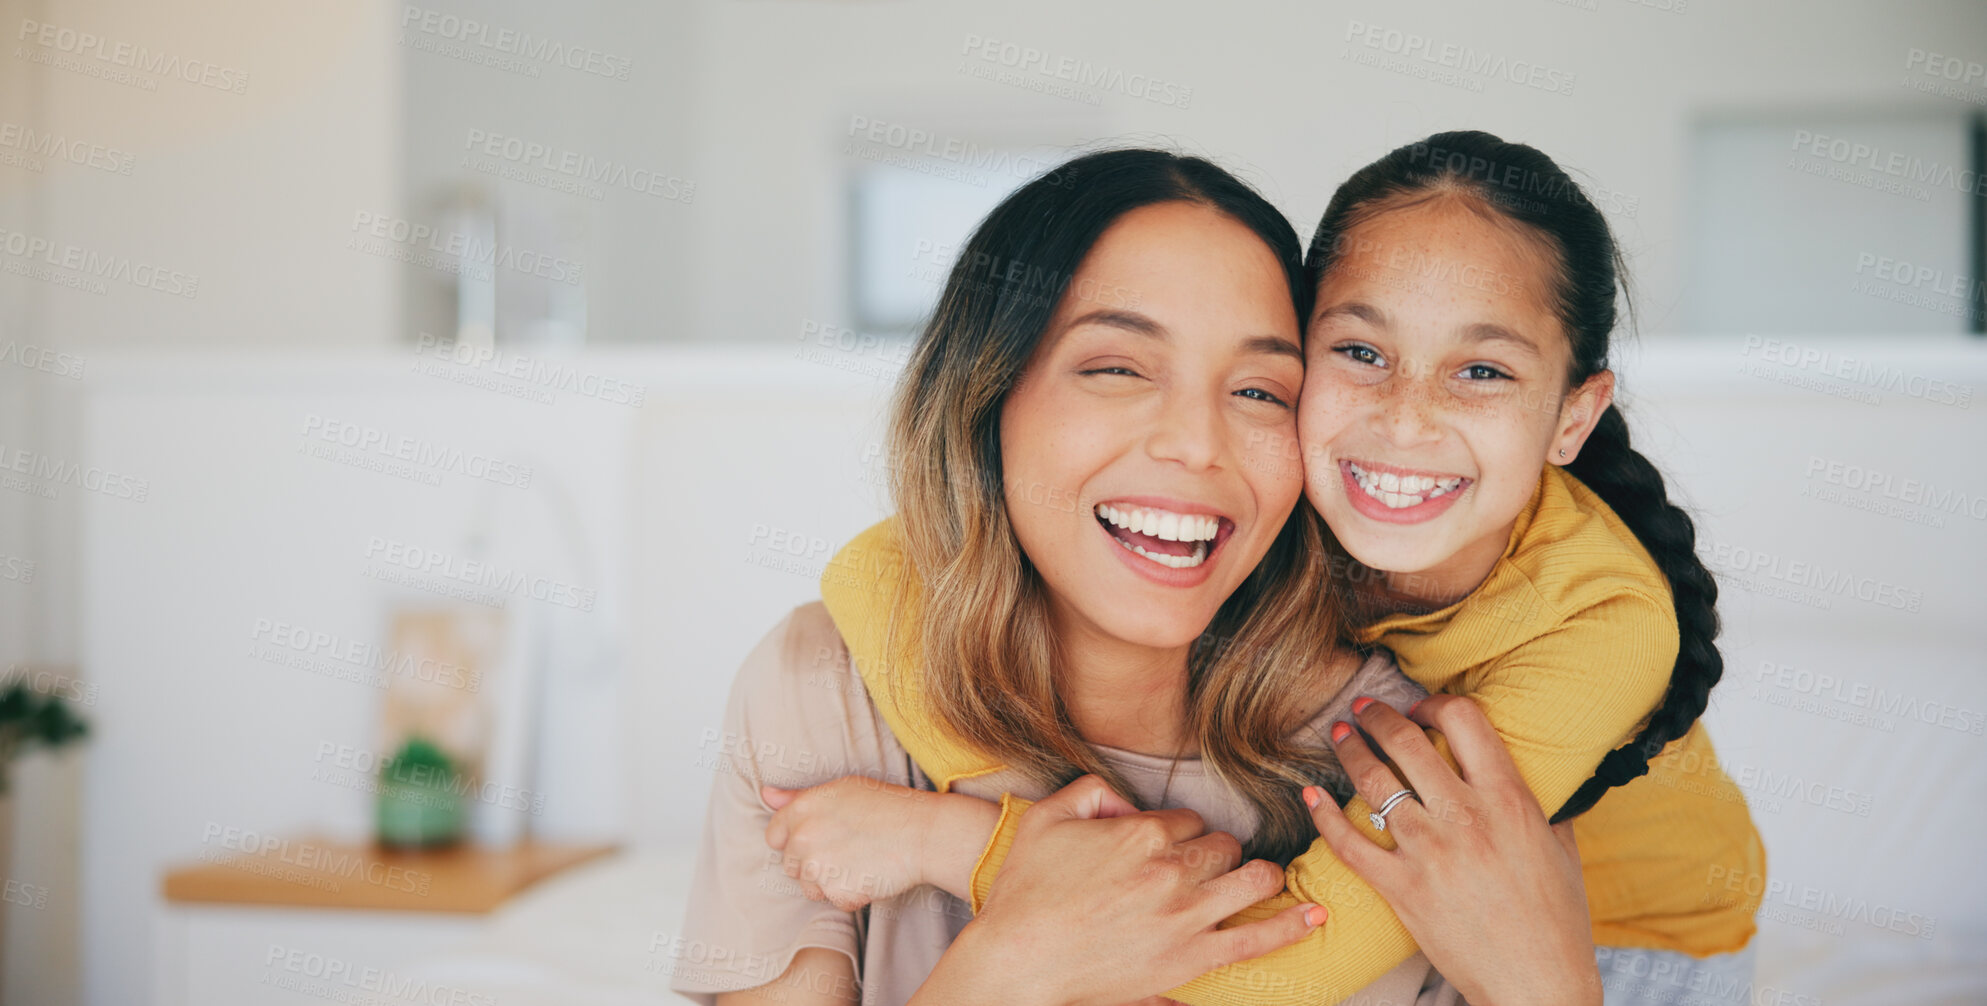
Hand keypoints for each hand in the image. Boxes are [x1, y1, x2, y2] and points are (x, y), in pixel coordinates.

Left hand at [763, 775, 998, 908]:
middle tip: (848, 849)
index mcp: (803, 809)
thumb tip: (766, 795)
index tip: (819, 839)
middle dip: (814, 862)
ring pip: (810, 887)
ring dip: (830, 882)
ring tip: (860, 862)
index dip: (796, 840)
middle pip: (792, 865)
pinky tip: (870, 875)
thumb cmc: (888, 806)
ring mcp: (818, 868)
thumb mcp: (842, 789)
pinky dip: (852, 895)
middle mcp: (804, 838)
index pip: (775, 836)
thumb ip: (798, 797)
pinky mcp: (837, 893)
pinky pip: (835, 902)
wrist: (923, 833)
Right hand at [914, 775, 1322, 1005]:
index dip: (1177, 832)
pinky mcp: (1190, 959)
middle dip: (1216, 854)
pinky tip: (1314, 916)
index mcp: (1141, 831)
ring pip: (1252, 880)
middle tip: (1196, 870)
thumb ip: (1091, 790)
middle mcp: (1172, 869)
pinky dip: (1291, 925)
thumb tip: (1127, 799)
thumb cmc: (1024, 892)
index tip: (1164, 848)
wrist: (1017, 959)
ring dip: (1258, 877)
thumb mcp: (1046, 818)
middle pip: (1224, 846)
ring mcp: (1185, 916)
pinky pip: (1256, 939)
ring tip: (1257, 882)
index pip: (1188, 819)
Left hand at [1310, 695, 1600, 1005]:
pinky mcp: (1401, 889)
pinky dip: (1324, 814)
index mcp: (1509, 800)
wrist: (1537, 982)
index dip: (1434, 703)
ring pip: (1374, 783)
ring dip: (1350, 750)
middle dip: (1377, 715)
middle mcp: (1466, 818)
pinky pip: (1348, 843)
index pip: (1463, 721)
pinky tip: (1312, 795)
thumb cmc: (1556, 918)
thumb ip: (1544, 803)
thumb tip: (1538, 774)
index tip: (1420, 707)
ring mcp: (1429, 853)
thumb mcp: (1562, 848)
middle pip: (1407, 742)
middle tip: (1363, 708)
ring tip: (1340, 735)